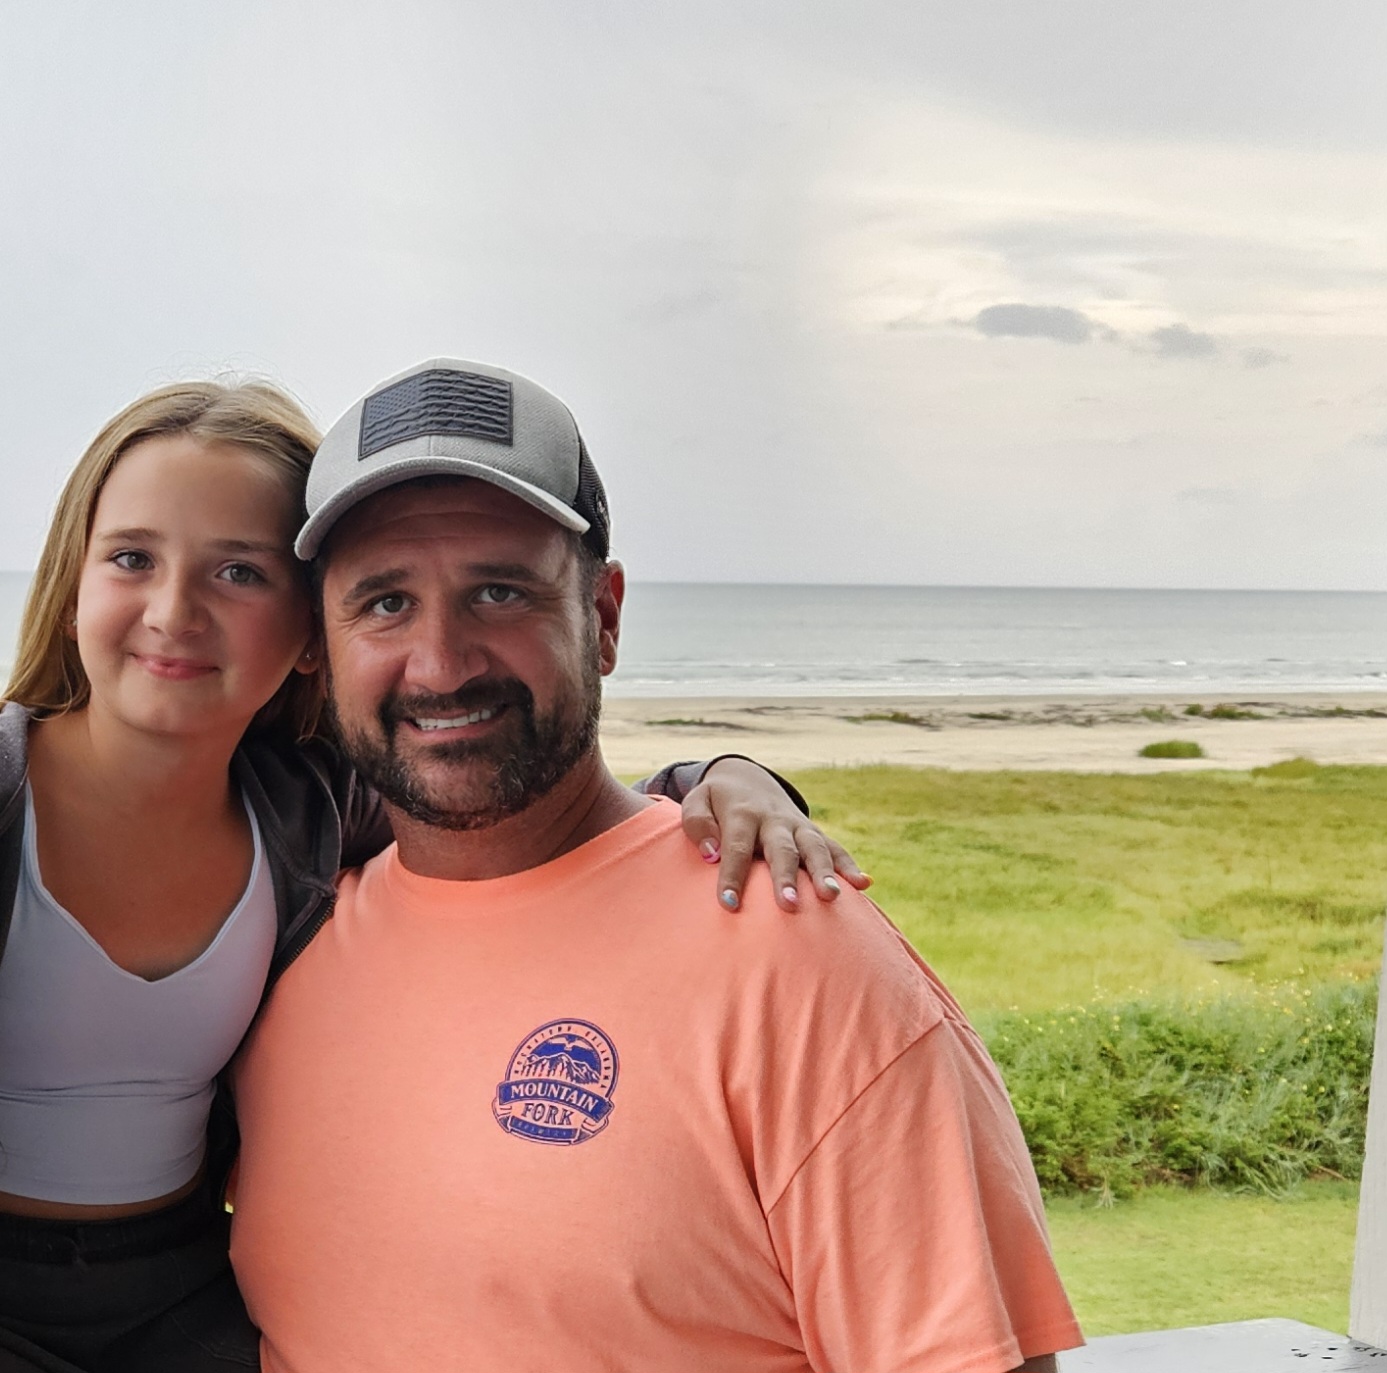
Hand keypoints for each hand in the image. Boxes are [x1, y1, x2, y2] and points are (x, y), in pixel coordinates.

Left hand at [678, 756, 870, 911]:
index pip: (737, 846)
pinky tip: (864, 884)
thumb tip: (711, 853)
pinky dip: (849, 864)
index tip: (729, 904)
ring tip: (830, 897)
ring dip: (823, 871)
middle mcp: (774, 820)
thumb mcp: (697, 801)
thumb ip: (698, 824)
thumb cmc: (715, 802)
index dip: (733, 875)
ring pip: (814, 847)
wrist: (746, 777)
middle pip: (782, 849)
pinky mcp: (813, 832)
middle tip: (788, 904)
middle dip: (786, 876)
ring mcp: (797, 826)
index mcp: (742, 814)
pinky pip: (834, 847)